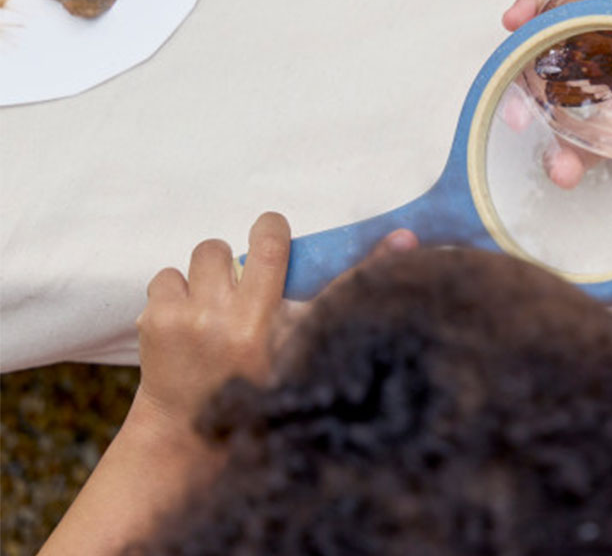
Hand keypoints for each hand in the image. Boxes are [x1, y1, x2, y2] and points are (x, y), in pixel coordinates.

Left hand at [134, 212, 417, 438]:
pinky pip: (165, 277)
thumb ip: (352, 286)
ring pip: (196, 257)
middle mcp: (217, 319)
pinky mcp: (153, 323)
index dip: (271, 229)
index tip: (273, 233)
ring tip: (214, 309)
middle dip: (231, 264)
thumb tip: (407, 235)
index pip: (271, 246)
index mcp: (259, 322)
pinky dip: (176, 293)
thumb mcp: (310, 339)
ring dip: (204, 277)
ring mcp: (181, 320)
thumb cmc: (263, 380)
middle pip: (222, 247)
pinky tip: (188, 323)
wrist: (192, 433)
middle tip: (239, 293)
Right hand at [503, 0, 611, 159]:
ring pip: (554, 100)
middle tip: (512, 86)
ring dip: (535, 123)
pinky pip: (581, 143)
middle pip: (547, 48)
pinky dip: (567, 158)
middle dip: (518, 65)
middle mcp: (607, 48)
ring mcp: (607, 92)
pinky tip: (566, 172)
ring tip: (548, 149)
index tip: (520, 15)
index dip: (538, 3)